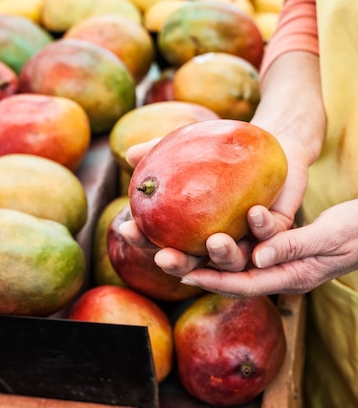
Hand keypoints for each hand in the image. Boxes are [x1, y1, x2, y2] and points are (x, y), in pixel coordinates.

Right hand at [122, 131, 309, 275]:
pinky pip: (272, 236)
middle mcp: (218, 245)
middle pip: (196, 265)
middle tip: (164, 257)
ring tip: (216, 241)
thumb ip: (161, 151)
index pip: (162, 242)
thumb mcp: (190, 147)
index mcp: (193, 233)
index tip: (129, 229)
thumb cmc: (222, 151)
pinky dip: (263, 227)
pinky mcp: (278, 234)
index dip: (143, 240)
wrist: (271, 142)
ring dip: (225, 256)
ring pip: (236, 261)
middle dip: (179, 265)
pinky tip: (255, 212)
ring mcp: (248, 242)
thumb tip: (130, 154)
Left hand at [172, 200, 357, 295]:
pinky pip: (245, 249)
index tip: (184, 276)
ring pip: (235, 263)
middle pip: (232, 277)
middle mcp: (280, 273)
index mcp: (293, 277)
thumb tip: (259, 257)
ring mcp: (279, 261)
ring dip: (204, 257)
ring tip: (173, 247)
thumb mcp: (329, 236)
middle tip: (164, 260)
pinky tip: (202, 232)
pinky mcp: (277, 247)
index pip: (247, 285)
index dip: (214, 281)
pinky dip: (223, 243)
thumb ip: (295, 246)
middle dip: (199, 270)